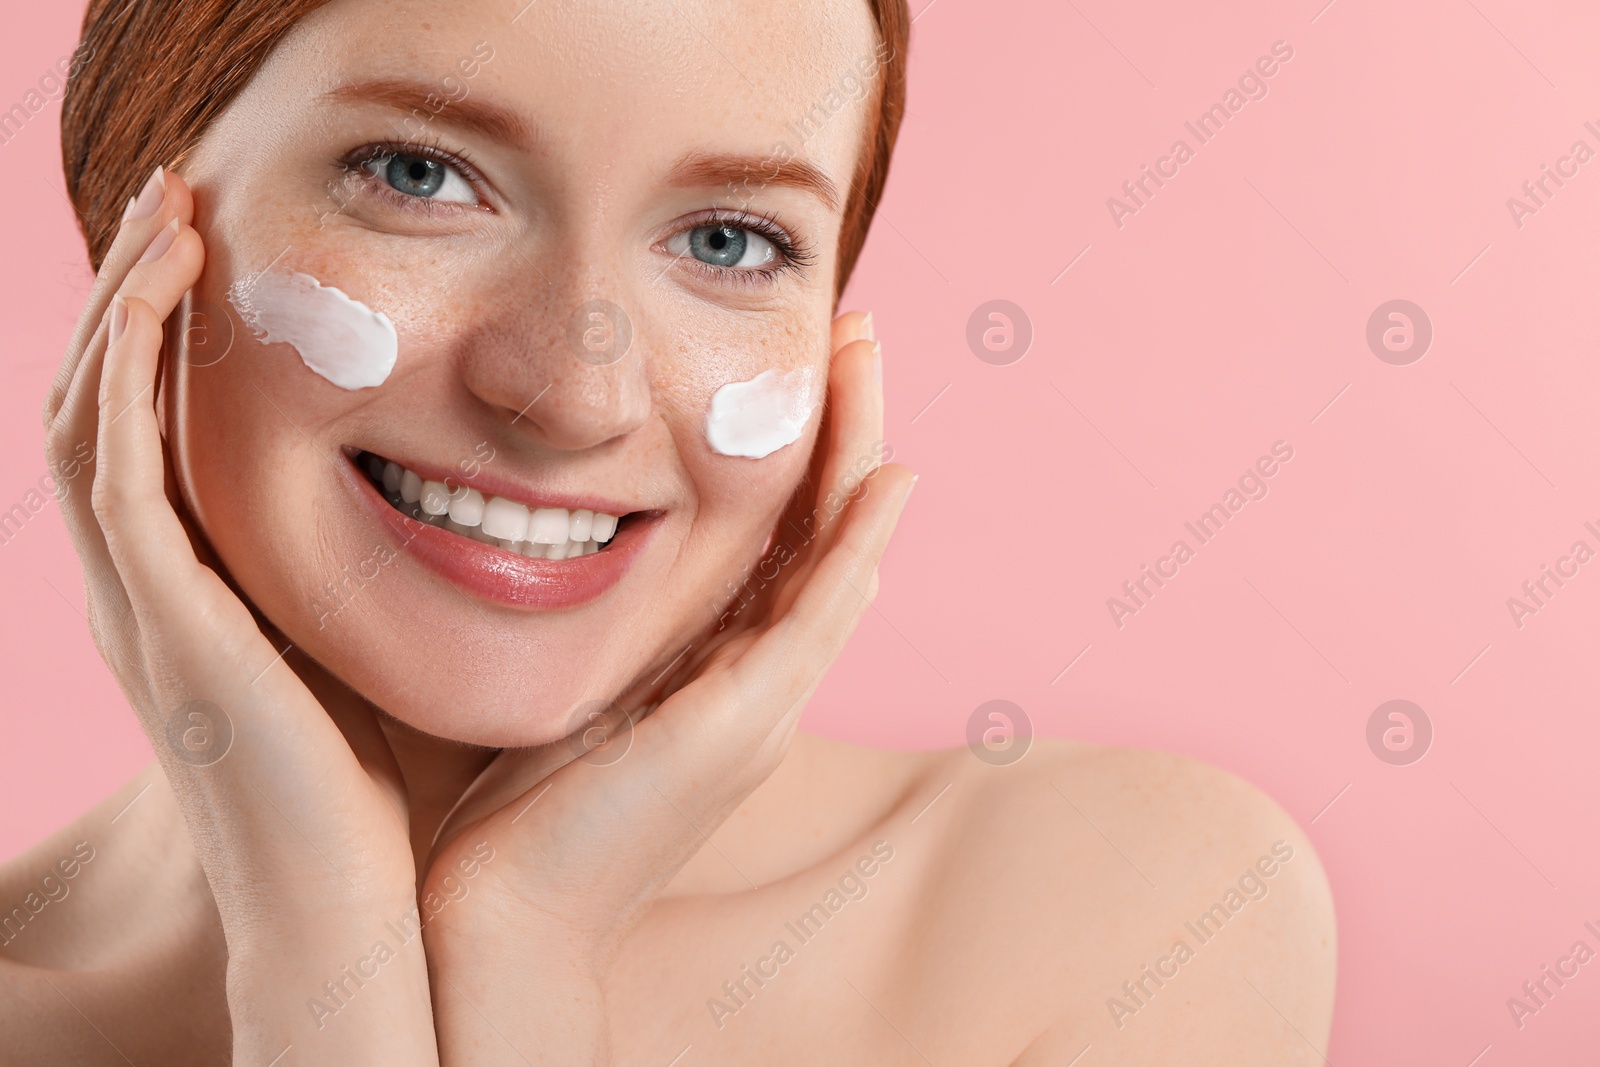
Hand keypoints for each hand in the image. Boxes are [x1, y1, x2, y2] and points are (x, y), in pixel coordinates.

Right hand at [43, 168, 437, 1064]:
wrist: (372, 913)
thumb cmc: (403, 788)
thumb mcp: (395, 642)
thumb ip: (408, 566)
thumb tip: (497, 496)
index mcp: (211, 598)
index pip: (168, 438)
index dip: (177, 341)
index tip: (227, 251)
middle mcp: (159, 594)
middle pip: (109, 407)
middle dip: (137, 298)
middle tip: (178, 200)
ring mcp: (148, 608)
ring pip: (91, 416)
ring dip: (123, 305)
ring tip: (170, 209)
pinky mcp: (165, 623)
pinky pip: (115, 468)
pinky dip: (124, 368)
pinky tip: (164, 287)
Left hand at [419, 312, 913, 1064]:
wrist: (499, 916)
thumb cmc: (508, 807)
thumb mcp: (562, 682)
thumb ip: (584, 619)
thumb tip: (536, 536)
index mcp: (712, 665)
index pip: (775, 536)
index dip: (794, 445)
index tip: (790, 355)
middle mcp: (755, 680)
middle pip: (822, 529)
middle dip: (843, 424)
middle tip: (854, 327)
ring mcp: (761, 705)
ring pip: (838, 557)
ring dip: (860, 452)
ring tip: (868, 355)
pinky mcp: (743, 726)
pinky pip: (817, 618)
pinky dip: (858, 547)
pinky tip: (886, 479)